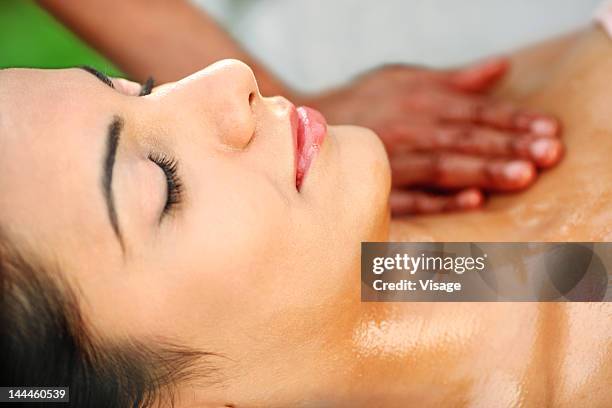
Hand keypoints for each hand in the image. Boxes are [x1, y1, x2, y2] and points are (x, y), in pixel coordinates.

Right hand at [301, 58, 562, 215]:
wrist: (307, 130)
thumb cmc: (363, 104)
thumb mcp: (403, 79)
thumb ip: (454, 79)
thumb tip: (500, 67)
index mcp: (418, 100)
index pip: (474, 111)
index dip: (513, 120)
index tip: (549, 130)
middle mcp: (407, 128)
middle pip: (464, 137)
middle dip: (509, 145)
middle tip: (548, 155)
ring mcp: (392, 160)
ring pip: (443, 166)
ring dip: (483, 171)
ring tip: (522, 176)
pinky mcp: (378, 189)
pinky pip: (410, 197)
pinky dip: (440, 200)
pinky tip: (471, 201)